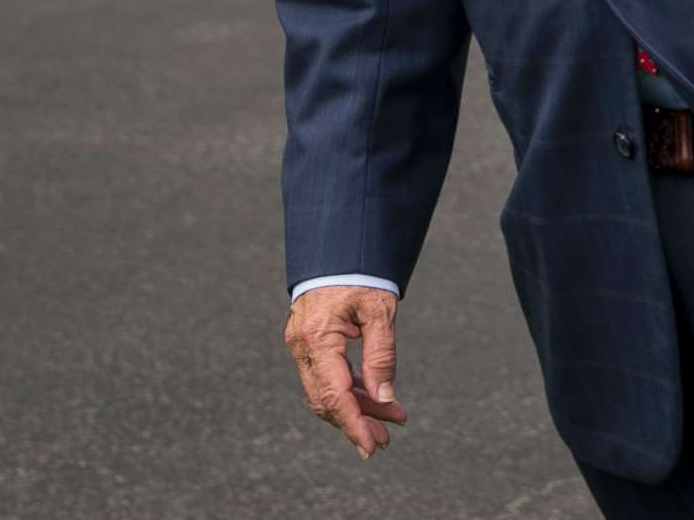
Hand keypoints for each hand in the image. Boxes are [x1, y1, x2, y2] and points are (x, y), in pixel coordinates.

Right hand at [285, 284, 409, 459]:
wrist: (338, 247)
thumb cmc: (361, 274)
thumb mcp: (380, 310)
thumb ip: (381, 355)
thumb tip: (384, 397)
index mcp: (317, 338)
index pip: (334, 395)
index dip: (353, 424)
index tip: (370, 447)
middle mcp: (302, 347)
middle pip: (327, 399)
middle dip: (357, 422)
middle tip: (387, 438)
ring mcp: (302, 346)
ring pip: (326, 390)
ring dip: (357, 407)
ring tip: (392, 419)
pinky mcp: (309, 343)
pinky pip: (327, 376)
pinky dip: (351, 389)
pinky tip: (376, 397)